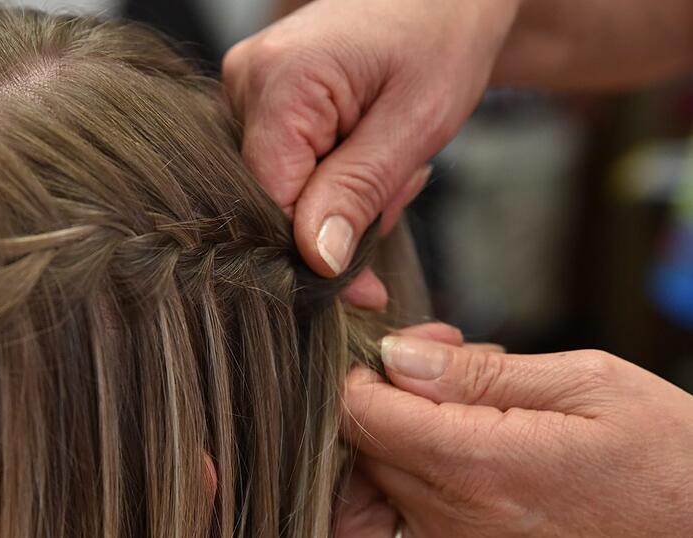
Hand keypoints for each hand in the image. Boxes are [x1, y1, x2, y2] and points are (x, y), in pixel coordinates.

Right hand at [223, 0, 521, 307]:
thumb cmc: (440, 35)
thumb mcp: (416, 121)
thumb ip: (359, 190)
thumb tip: (316, 258)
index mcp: (279, 80)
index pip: (269, 199)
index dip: (314, 253)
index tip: (363, 286)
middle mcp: (245, 83)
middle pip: (270, 197)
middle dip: (338, 215)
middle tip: (398, 181)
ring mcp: (246, 90)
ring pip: (280, 189)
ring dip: (341, 195)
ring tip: (389, 154)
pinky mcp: (258, 101)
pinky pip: (284, 168)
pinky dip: (331, 176)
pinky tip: (365, 149)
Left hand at [342, 337, 692, 536]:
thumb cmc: (671, 463)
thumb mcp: (589, 386)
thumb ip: (479, 373)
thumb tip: (399, 357)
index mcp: (480, 466)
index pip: (363, 413)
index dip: (369, 370)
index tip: (408, 352)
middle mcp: (456, 519)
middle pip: (367, 445)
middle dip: (394, 394)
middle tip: (456, 367)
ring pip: (385, 477)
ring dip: (411, 431)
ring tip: (478, 408)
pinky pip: (410, 512)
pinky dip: (424, 472)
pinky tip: (471, 449)